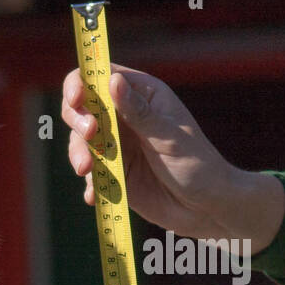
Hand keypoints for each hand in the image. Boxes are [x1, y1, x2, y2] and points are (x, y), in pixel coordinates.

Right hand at [60, 64, 284, 252]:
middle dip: (77, 119)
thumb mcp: (169, 137)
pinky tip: (95, 196)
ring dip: (79, 153)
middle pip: (82, 106)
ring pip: (80, 141)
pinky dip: (89, 183)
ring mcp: (116, 145)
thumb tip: (112, 81)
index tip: (77, 98)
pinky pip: (90, 173)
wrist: (206, 208)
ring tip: (88, 170)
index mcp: (141, 95)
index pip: (100, 76)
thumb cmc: (198, 165)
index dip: (81, 82)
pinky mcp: (112, 172)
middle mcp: (125, 116)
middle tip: (90, 135)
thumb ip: (138, 113)